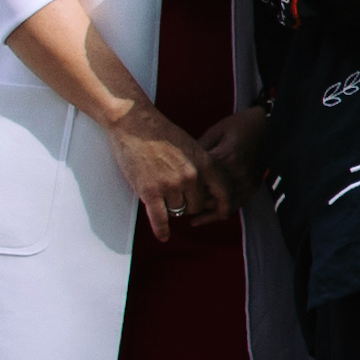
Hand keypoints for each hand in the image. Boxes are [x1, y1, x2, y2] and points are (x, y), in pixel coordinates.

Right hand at [104, 98, 225, 241]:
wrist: (135, 125)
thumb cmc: (162, 134)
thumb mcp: (192, 147)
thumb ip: (202, 168)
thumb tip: (208, 190)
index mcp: (205, 163)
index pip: (224, 192)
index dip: (223, 206)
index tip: (221, 214)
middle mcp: (191, 176)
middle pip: (198, 206)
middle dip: (190, 205)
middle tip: (179, 198)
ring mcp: (170, 185)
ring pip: (178, 211)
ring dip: (172, 208)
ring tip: (164, 198)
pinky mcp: (150, 191)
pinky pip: (160, 219)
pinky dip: (161, 230)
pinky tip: (164, 235)